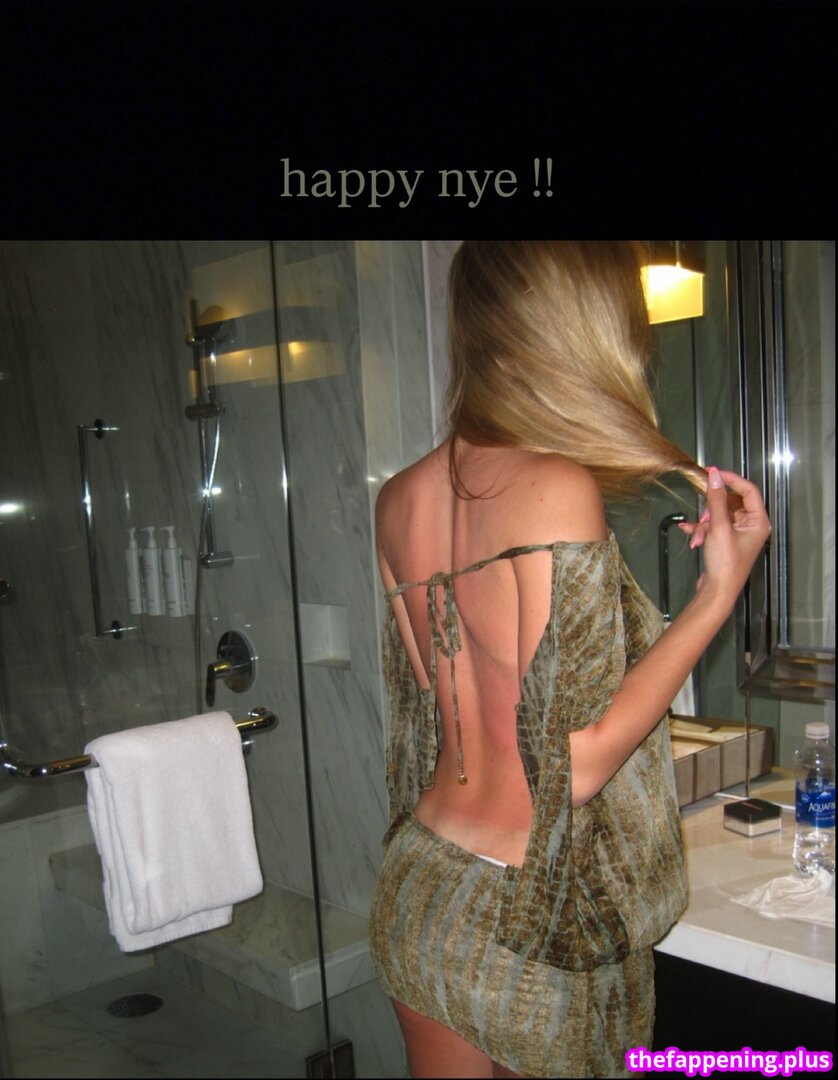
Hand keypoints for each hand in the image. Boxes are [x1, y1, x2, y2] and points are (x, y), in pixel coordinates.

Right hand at [677, 467, 771, 605]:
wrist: (717, 590)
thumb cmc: (725, 565)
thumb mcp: (719, 527)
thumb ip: (716, 499)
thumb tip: (714, 476)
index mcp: (758, 521)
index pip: (748, 490)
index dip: (730, 479)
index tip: (713, 473)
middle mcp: (751, 526)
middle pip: (730, 502)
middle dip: (712, 508)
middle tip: (704, 515)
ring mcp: (738, 533)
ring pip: (718, 513)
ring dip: (704, 522)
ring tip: (698, 534)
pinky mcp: (726, 540)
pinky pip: (712, 525)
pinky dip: (701, 528)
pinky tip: (690, 533)